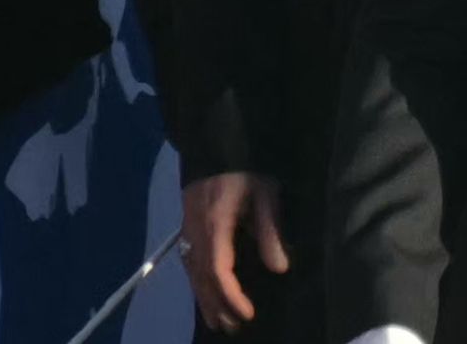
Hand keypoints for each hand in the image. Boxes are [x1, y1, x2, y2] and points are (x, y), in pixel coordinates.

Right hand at [185, 172, 290, 330]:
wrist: (216, 141)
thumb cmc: (245, 167)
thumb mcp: (265, 193)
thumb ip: (270, 230)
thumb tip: (279, 268)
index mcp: (214, 226)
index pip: (218, 270)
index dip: (230, 296)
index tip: (246, 313)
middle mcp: (195, 233)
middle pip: (201, 278)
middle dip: (216, 305)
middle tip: (232, 328)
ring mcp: (187, 230)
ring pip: (192, 273)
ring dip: (205, 299)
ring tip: (217, 321)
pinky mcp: (187, 225)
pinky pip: (189, 263)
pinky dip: (198, 283)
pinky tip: (204, 292)